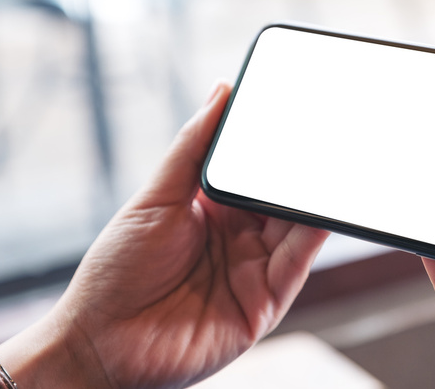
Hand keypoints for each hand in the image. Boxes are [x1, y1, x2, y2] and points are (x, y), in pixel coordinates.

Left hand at [0, 83, 328, 387]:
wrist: (101, 343)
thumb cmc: (117, 271)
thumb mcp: (156, 198)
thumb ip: (192, 148)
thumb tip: (220, 92)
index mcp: (214, 211)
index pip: (254, 173)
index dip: (274, 147)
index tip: (295, 114)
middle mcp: (240, 239)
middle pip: (280, 200)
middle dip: (301, 172)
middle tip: (324, 137)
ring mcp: (254, 270)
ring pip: (296, 229)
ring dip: (314, 201)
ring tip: (332, 168)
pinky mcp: (265, 304)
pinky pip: (295, 265)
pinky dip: (313, 238)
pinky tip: (322, 211)